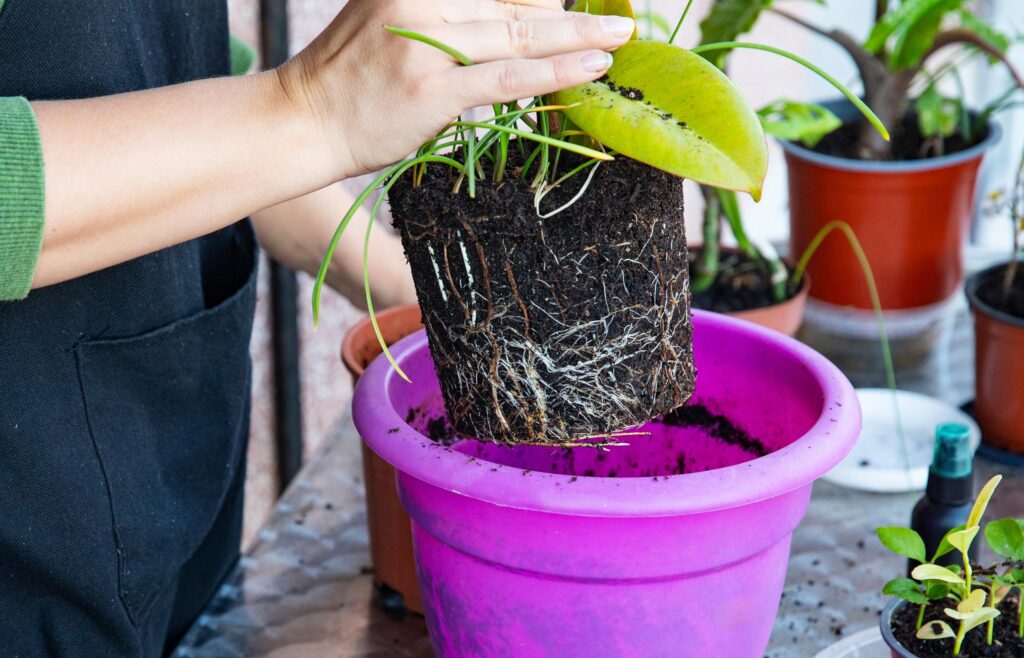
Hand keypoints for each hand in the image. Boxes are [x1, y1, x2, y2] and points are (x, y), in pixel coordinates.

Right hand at [276, 0, 634, 178]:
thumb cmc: (349, 76)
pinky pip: (508, 76)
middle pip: (514, 0)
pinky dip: (555, 72)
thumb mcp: (390, 16)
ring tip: (618, 39)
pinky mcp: (433, 88)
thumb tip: (517, 15)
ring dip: (578, 38)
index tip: (577, 2)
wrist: (302, 120)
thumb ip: (446, 10)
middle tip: (617, 18)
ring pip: (519, 35)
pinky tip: (590, 68)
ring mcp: (425, 42)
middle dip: (570, 13)